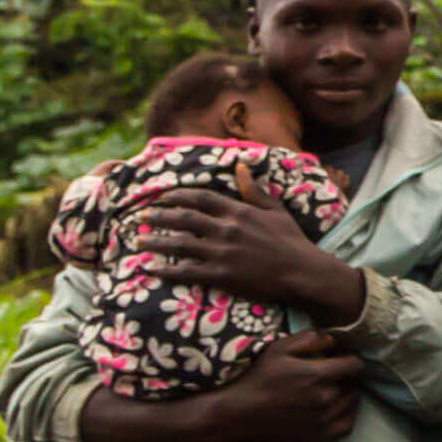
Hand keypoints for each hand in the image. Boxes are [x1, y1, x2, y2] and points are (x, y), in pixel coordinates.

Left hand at [141, 165, 367, 322]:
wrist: (303, 272)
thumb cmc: (292, 241)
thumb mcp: (276, 210)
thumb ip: (254, 189)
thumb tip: (240, 165)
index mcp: (239, 211)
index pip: (200, 198)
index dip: (177, 196)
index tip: (161, 197)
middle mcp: (226, 229)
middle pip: (184, 218)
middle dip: (159, 216)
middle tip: (141, 217)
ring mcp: (222, 253)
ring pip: (180, 244)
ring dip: (156, 242)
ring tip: (139, 242)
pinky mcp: (221, 275)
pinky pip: (187, 272)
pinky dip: (168, 271)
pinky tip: (152, 270)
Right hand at [210, 331, 364, 441]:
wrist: (237, 417)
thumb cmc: (256, 381)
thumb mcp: (277, 350)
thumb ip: (309, 340)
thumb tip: (333, 340)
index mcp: (318, 376)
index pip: (355, 365)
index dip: (350, 358)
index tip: (342, 357)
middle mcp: (326, 399)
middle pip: (353, 384)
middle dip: (347, 375)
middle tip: (334, 372)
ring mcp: (323, 421)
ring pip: (351, 404)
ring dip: (347, 394)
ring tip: (334, 388)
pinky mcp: (317, 438)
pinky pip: (346, 426)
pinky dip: (348, 415)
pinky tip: (338, 409)